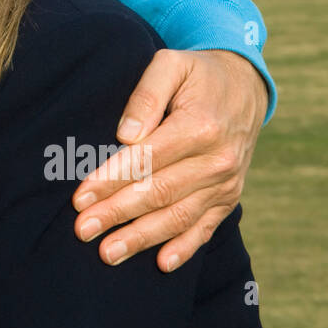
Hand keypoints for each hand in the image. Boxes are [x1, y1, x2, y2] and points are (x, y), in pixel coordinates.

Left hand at [71, 49, 266, 272]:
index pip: (146, 159)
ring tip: (108, 253)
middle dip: (117, 214)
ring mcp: (225, 182)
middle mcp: (217, 159)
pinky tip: (161, 263)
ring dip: (142, 237)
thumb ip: (146, 94)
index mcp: (200, 126)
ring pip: (179, 216)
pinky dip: (185, 248)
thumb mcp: (171, 64)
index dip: (111, 179)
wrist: (247, 88)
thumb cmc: (198, 74)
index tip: (80, 197)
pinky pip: (206, 227)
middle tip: (83, 230)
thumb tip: (125, 134)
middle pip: (158, 192)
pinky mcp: (229, 197)